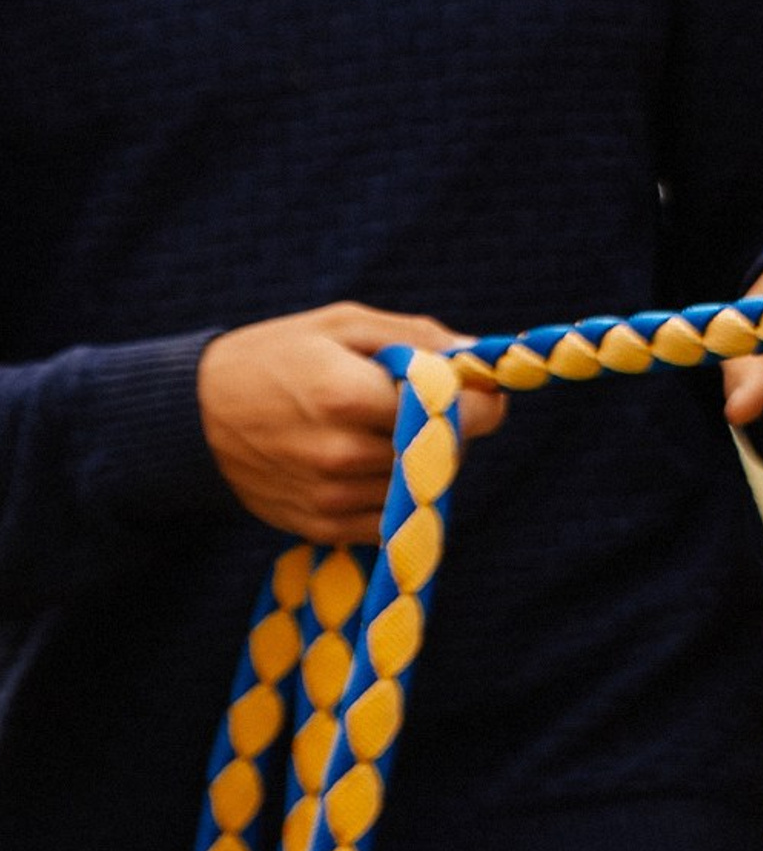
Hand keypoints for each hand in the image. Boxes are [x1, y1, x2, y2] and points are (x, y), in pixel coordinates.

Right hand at [198, 302, 506, 543]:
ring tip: (393, 429)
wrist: (192, 418)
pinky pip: (392, 519)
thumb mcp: (343, 324)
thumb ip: (417, 338)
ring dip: (427, 461)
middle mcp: (341, 454)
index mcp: (348, 396)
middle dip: (455, 428)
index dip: (481, 401)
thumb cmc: (276, 356)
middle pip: (445, 452)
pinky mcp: (321, 527)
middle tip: (435, 404)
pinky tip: (374, 460)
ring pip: (422, 488)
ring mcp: (331, 497)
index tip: (482, 389)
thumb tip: (478, 354)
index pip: (453, 412)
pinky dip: (399, 492)